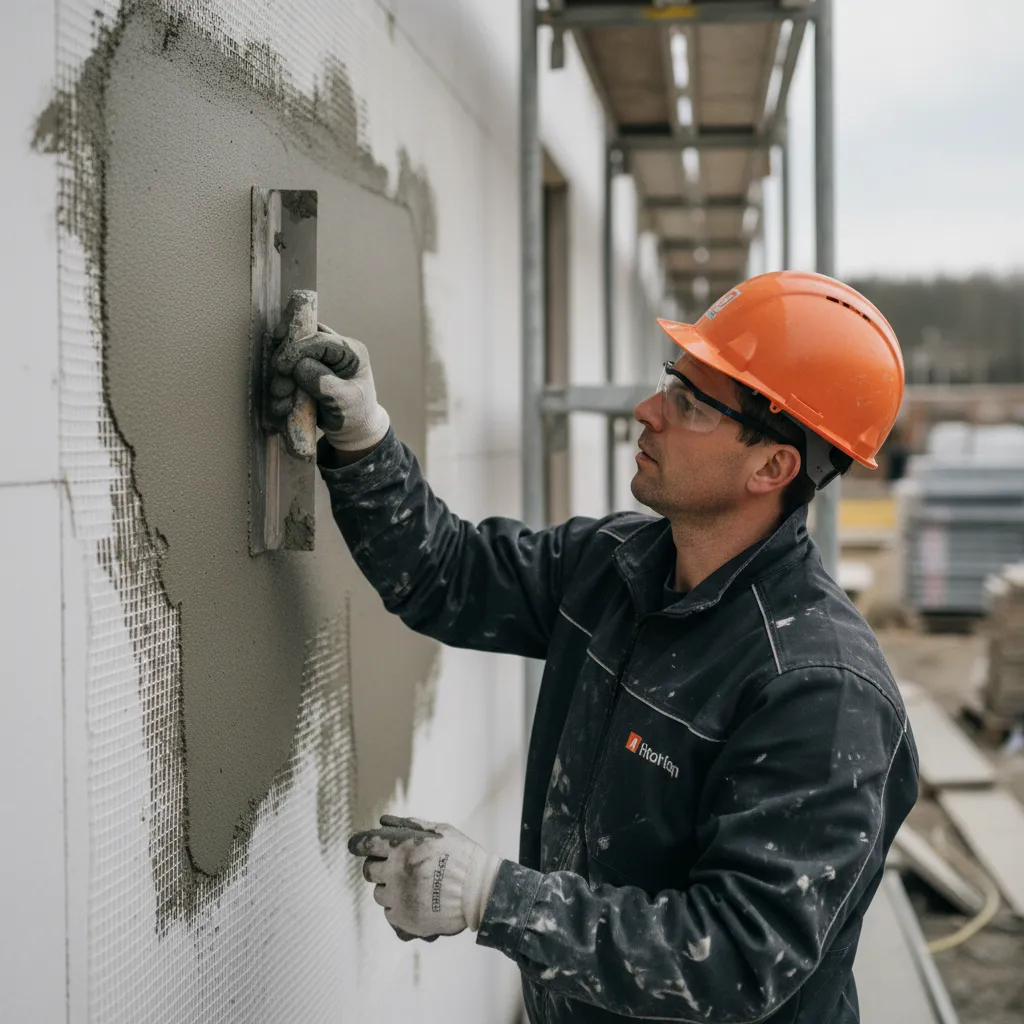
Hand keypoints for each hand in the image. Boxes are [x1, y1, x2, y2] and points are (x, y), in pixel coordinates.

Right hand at [269, 319, 389, 451]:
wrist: (353, 430)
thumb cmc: (355, 415)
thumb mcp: (344, 400)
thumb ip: (324, 382)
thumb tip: (299, 365)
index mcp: (350, 351)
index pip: (320, 339)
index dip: (297, 349)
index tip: (282, 368)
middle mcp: (333, 349)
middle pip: (299, 340)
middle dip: (285, 364)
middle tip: (281, 391)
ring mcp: (317, 358)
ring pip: (288, 355)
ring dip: (280, 378)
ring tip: (282, 403)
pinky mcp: (305, 370)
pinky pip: (285, 370)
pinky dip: (280, 386)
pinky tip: (282, 406)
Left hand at [348, 815, 502, 941]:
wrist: (480, 891)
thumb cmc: (462, 856)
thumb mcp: (439, 831)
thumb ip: (410, 825)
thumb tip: (384, 821)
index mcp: (402, 848)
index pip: (368, 844)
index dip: (360, 844)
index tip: (356, 846)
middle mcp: (396, 872)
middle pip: (369, 871)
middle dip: (377, 868)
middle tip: (392, 869)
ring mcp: (398, 897)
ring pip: (379, 894)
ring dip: (389, 889)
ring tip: (409, 887)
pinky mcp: (404, 919)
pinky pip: (389, 913)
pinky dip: (397, 908)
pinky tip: (414, 902)